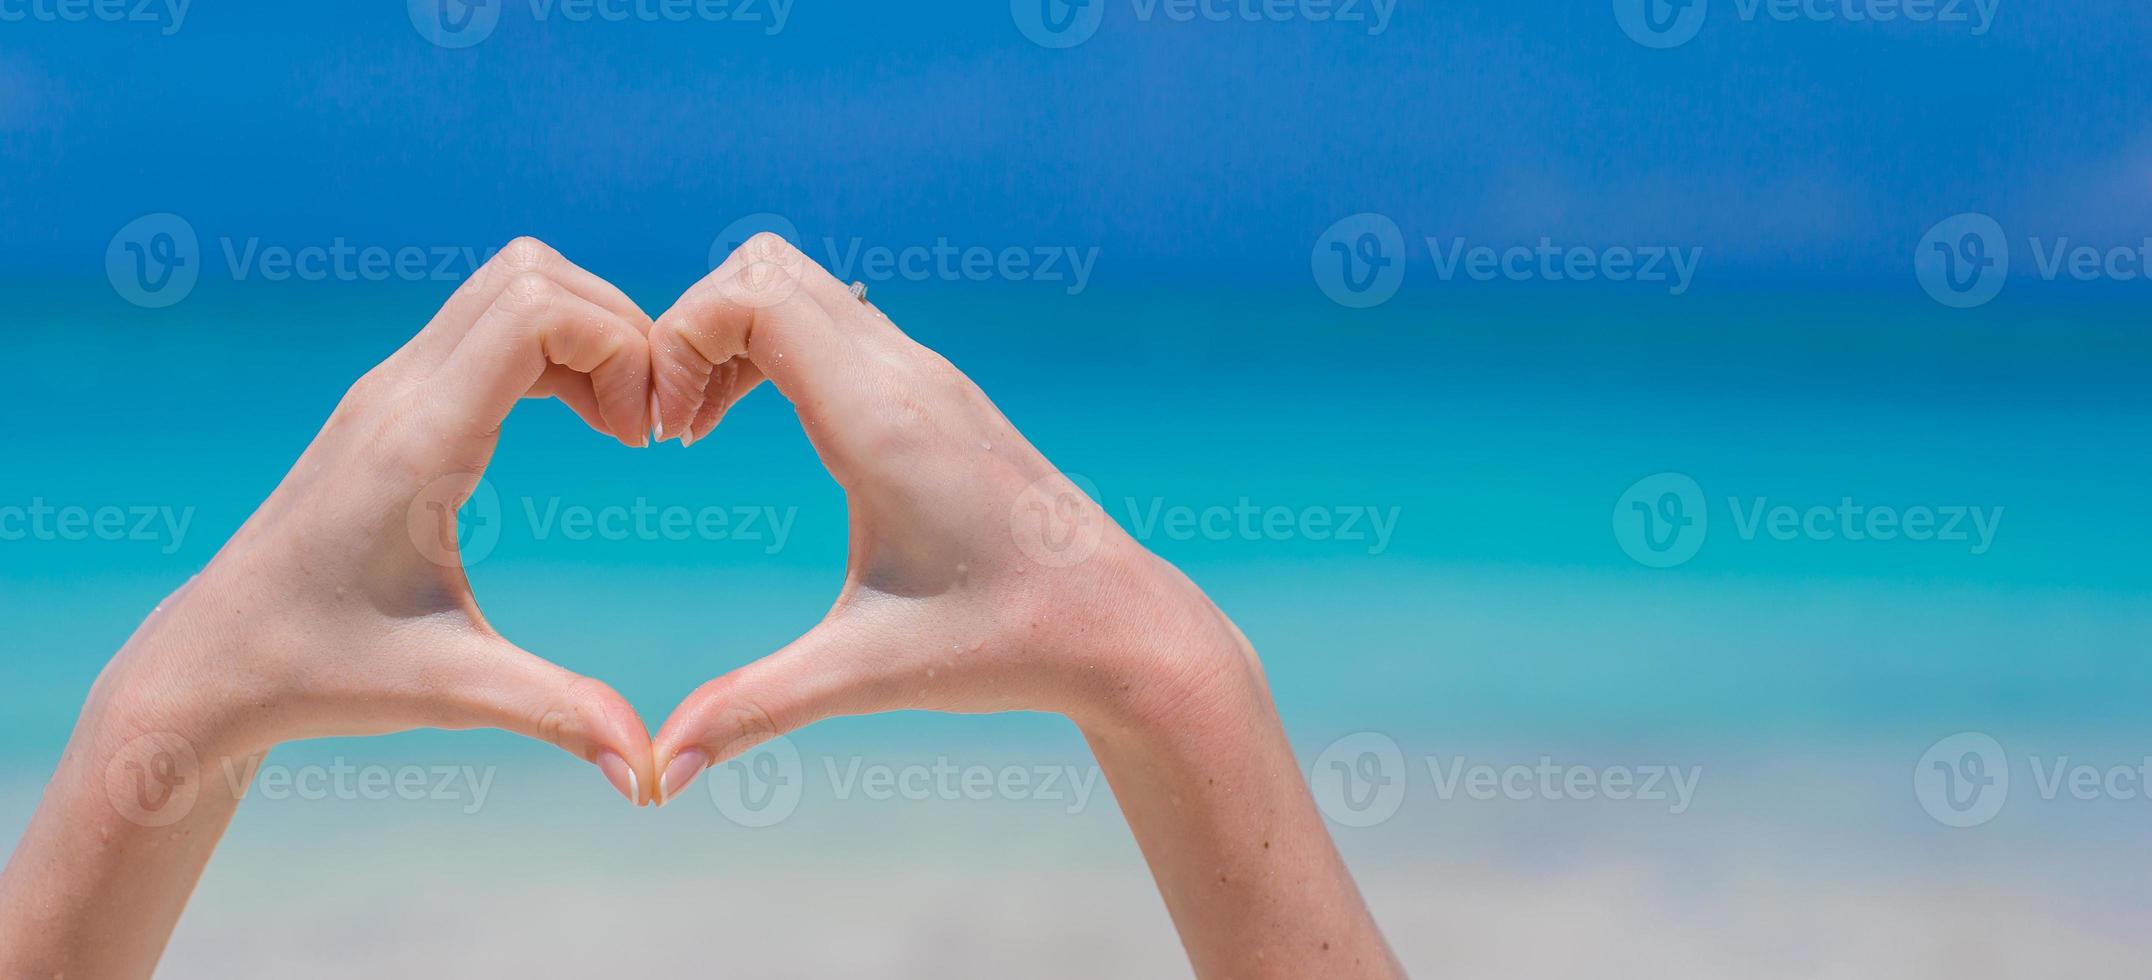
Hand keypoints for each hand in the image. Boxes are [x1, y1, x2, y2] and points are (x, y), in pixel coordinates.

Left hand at [100, 237, 658, 800]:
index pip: (535, 309)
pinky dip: (558, 348)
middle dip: (620, 330)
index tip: (646, 441)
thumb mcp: (450, 694)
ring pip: (514, 282)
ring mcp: (392, 386)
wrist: (212, 663)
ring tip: (624, 427)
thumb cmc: (319, 672)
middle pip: (534, 271)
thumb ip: (560, 715)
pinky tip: (584, 425)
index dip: (621, 348)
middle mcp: (401, 391)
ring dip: (589, 333)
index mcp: (418, 442)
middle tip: (648, 429)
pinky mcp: (396, 399)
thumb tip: (653, 776)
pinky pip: (493, 322)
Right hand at [642, 235, 1397, 977]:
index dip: (677, 340)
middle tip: (671, 424)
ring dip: (733, 335)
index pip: (750, 294)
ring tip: (700, 425)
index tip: (663, 436)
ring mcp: (929, 375)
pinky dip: (778, 347)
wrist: (1119, 625)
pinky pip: (836, 320)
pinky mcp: (940, 392)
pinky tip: (763, 425)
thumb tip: (656, 774)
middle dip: (691, 326)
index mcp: (883, 420)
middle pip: (765, 265)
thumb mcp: (866, 674)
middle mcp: (908, 375)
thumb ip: (753, 711)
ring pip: (803, 284)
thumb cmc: (1004, 644)